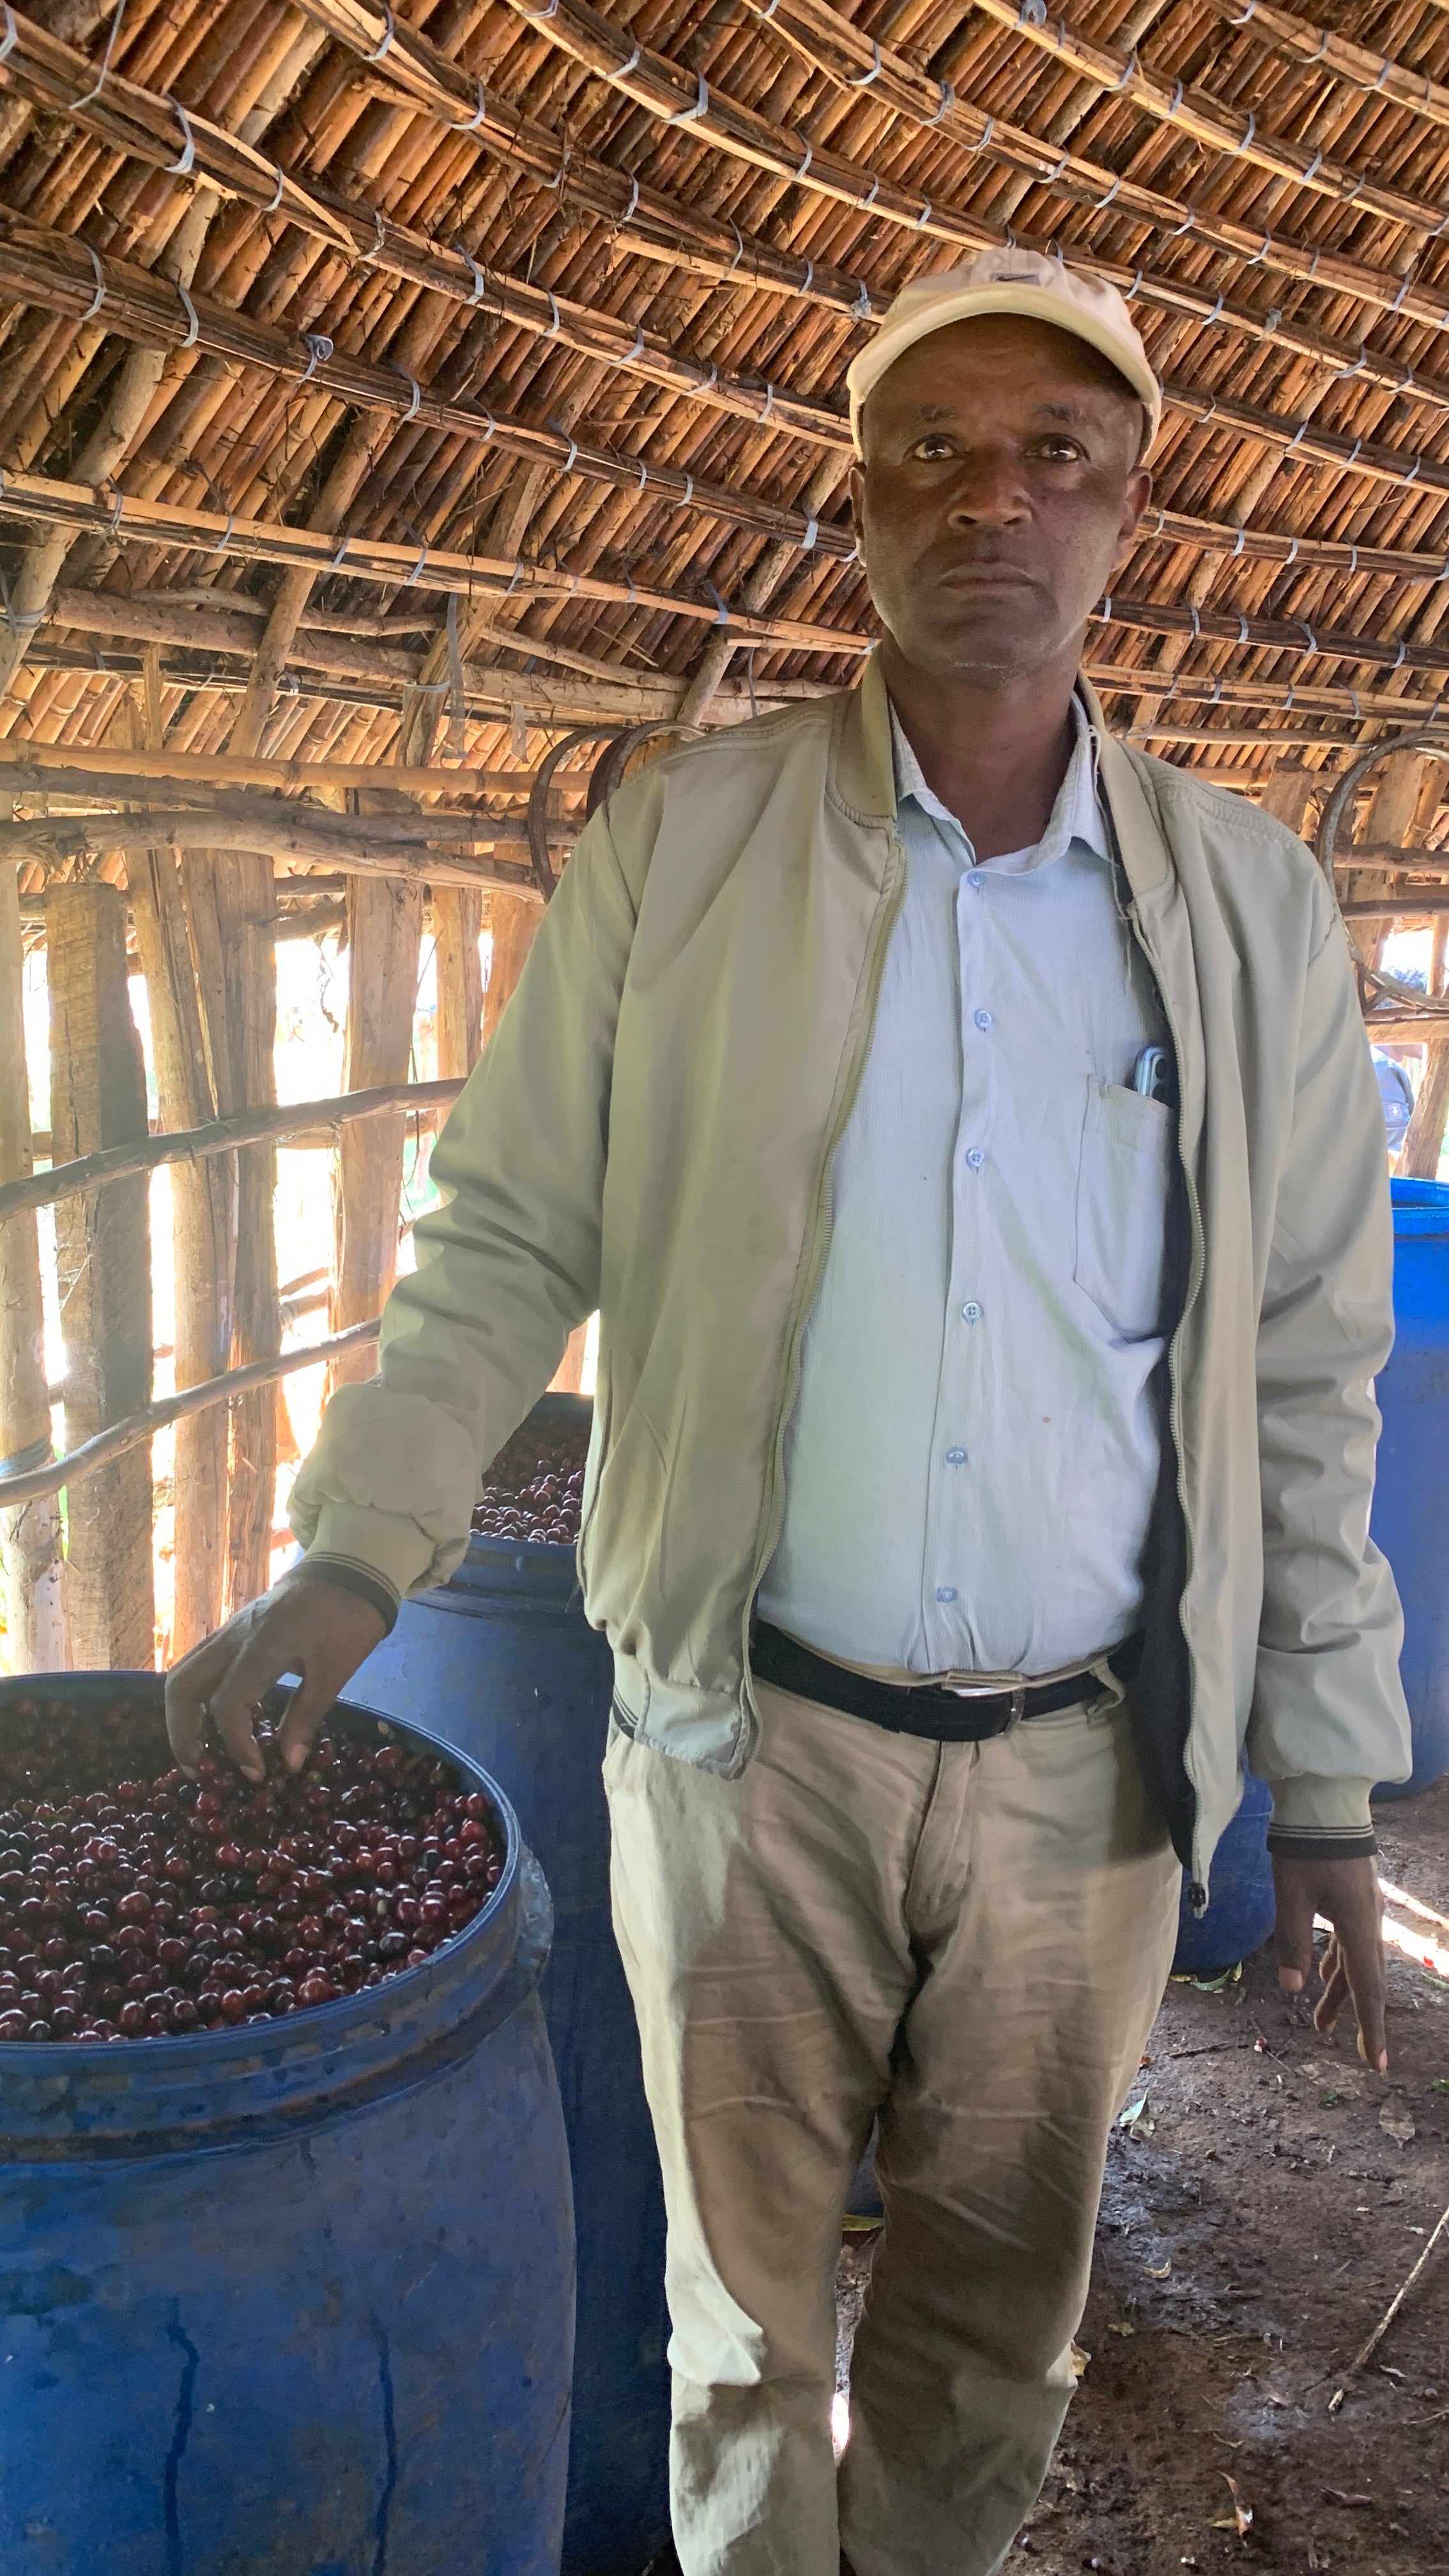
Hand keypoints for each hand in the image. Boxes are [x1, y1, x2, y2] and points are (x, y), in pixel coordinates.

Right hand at [165, 1576, 387, 1783]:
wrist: (350, 1567)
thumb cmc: (347, 1617)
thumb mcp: (336, 1670)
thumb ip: (307, 1716)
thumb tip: (288, 1764)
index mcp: (260, 1647)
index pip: (226, 1705)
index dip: (236, 1746)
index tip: (256, 1773)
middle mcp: (233, 1637)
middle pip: (181, 1685)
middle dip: (181, 1731)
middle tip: (197, 1768)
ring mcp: (230, 1630)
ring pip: (184, 1672)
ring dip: (182, 1713)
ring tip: (198, 1749)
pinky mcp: (235, 1630)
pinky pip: (201, 1663)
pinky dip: (199, 1695)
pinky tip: (221, 1718)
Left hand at [1272, 1853, 1387, 2070]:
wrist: (1325, 1802)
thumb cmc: (1306, 1848)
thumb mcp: (1291, 1896)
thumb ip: (1293, 1942)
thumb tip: (1295, 1989)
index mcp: (1358, 1928)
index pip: (1367, 1990)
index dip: (1371, 2029)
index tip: (1378, 2064)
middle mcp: (1368, 1922)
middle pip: (1365, 1980)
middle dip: (1359, 2017)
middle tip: (1362, 2056)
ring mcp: (1363, 1909)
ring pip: (1355, 1961)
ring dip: (1340, 1992)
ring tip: (1321, 2023)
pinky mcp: (1353, 1897)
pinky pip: (1349, 1942)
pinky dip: (1338, 1964)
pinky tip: (1324, 1975)